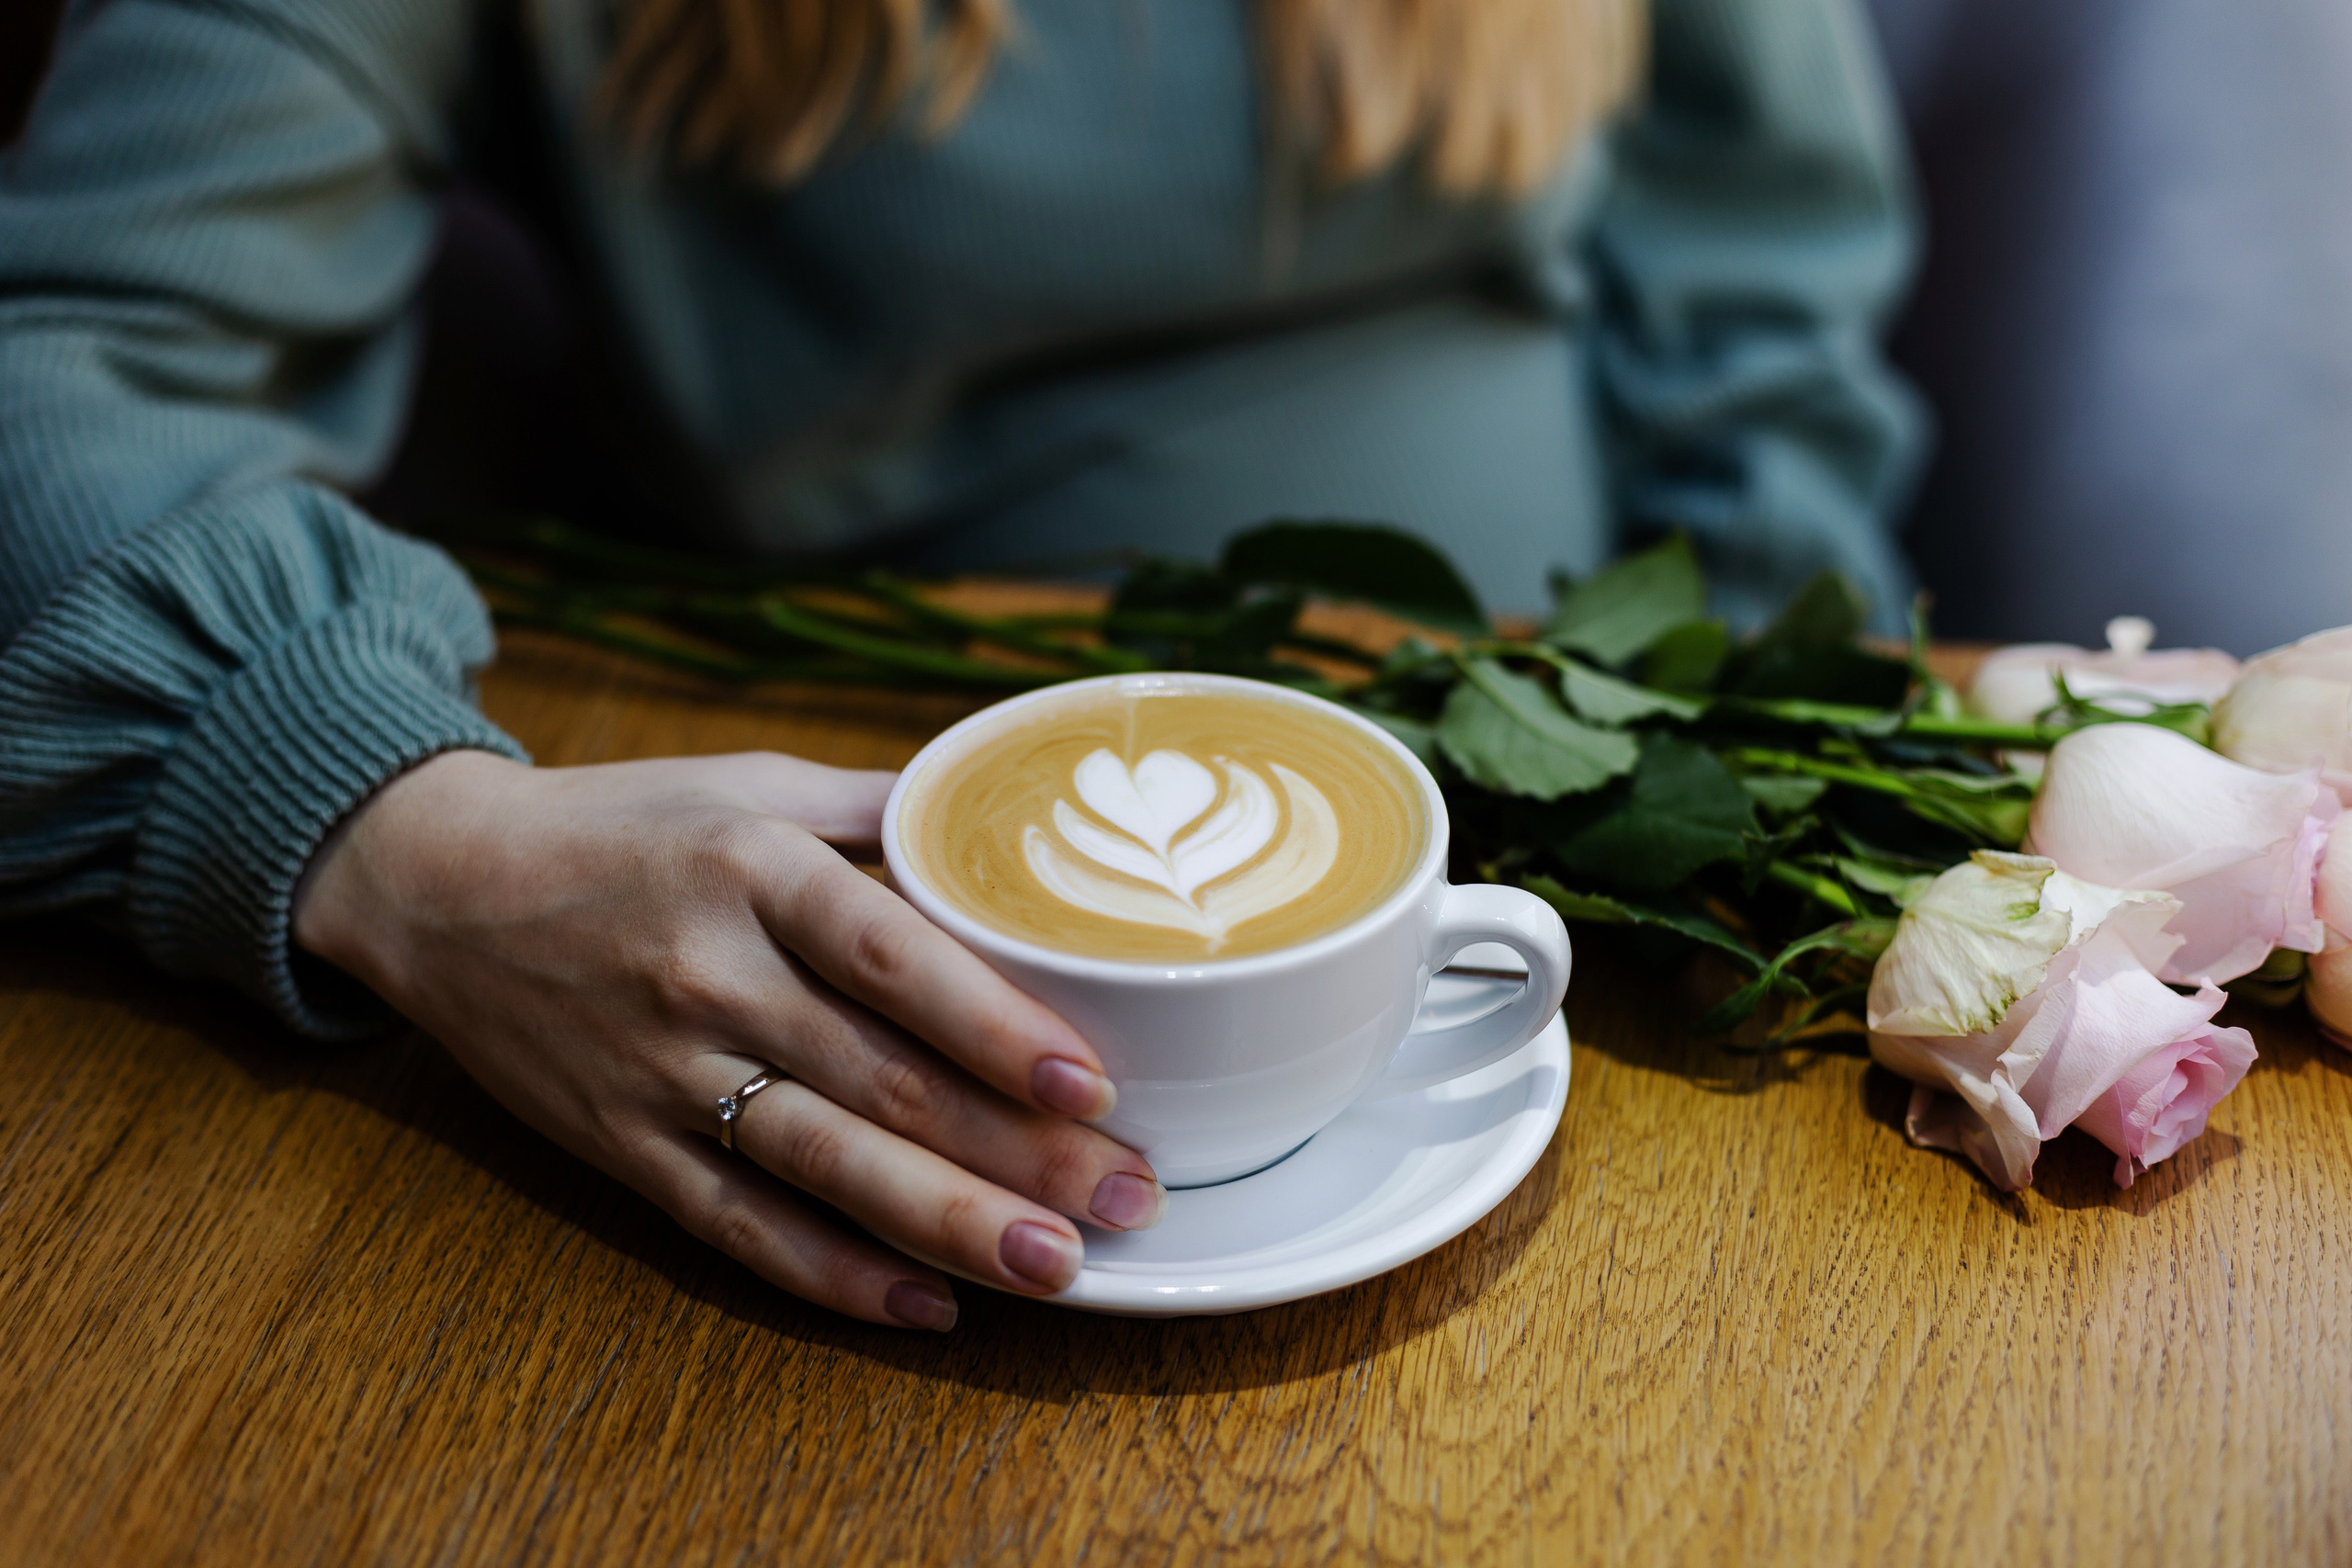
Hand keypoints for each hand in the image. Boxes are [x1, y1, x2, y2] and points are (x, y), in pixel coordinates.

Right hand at [291, 749, 1164, 1330]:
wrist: (437, 886)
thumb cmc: (621, 825)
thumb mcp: (749, 782)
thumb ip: (882, 808)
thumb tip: (1017, 814)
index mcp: (753, 868)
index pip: (891, 958)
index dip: (993, 1026)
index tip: (1091, 1082)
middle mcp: (711, 974)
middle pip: (880, 1080)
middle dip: (1016, 1150)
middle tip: (1128, 1197)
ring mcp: (662, 1071)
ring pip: (822, 1165)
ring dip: (946, 1224)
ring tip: (1054, 1266)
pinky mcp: (623, 1146)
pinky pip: (736, 1225)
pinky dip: (831, 1274)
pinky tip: (925, 1306)